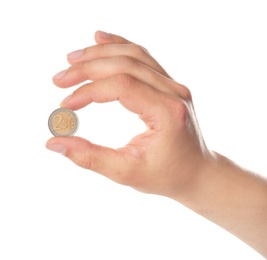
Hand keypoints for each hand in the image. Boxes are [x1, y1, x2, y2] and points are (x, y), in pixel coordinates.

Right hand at [46, 31, 212, 198]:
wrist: (196, 171)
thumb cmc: (166, 176)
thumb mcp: (127, 173)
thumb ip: (90, 158)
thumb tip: (54, 142)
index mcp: (167, 113)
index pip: (121, 86)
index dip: (88, 91)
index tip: (65, 105)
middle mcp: (174, 92)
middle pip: (125, 64)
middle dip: (88, 68)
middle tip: (60, 79)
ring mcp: (174, 85)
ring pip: (134, 54)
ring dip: (101, 54)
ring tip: (73, 59)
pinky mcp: (169, 85)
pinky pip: (143, 57)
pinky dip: (119, 47)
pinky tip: (100, 39)